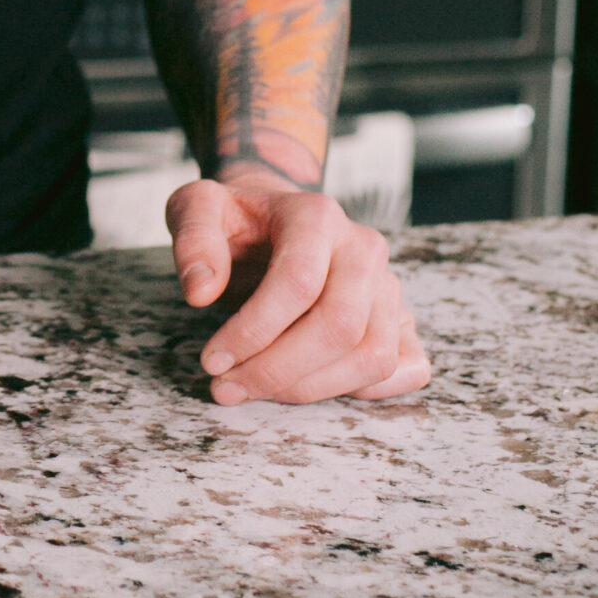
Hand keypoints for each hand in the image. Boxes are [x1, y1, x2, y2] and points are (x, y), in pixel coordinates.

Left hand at [167, 173, 430, 404]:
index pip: (299, 282)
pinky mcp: (401, 318)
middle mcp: (363, 248)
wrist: (271, 218)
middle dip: (278, 370)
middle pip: (341, 326)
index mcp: (317, 215)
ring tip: (257, 389)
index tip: (212, 360)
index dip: (254, 330)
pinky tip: (311, 385)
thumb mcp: (196, 207)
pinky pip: (405, 368)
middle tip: (227, 387)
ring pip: (373, 355)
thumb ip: (192, 239)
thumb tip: (200, 291)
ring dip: (311, 389)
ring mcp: (388, 285)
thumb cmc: (235, 219)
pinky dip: (364, 390)